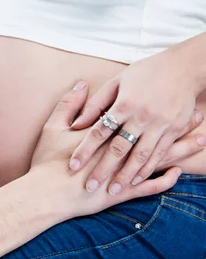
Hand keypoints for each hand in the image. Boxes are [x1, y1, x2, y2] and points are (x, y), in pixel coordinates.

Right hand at [31, 81, 204, 215]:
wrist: (44, 195)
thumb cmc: (47, 162)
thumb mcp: (53, 128)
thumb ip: (68, 105)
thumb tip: (81, 85)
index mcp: (105, 133)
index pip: (137, 115)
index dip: (157, 105)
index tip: (176, 94)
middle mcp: (119, 150)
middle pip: (156, 134)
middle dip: (179, 125)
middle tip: (199, 114)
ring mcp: (122, 173)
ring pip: (159, 159)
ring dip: (182, 150)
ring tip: (201, 140)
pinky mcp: (121, 193)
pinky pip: (150, 187)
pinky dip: (165, 180)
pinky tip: (178, 174)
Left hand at [68, 47, 204, 194]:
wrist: (185, 67)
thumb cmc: (145, 73)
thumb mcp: (117, 82)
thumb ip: (96, 104)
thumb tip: (76, 125)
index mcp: (125, 104)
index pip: (99, 132)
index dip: (84, 150)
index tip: (72, 166)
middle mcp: (142, 117)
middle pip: (118, 149)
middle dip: (103, 169)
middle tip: (88, 186)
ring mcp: (160, 125)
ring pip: (140, 157)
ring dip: (125, 176)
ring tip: (111, 191)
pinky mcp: (174, 131)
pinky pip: (159, 155)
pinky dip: (147, 170)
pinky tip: (136, 181)